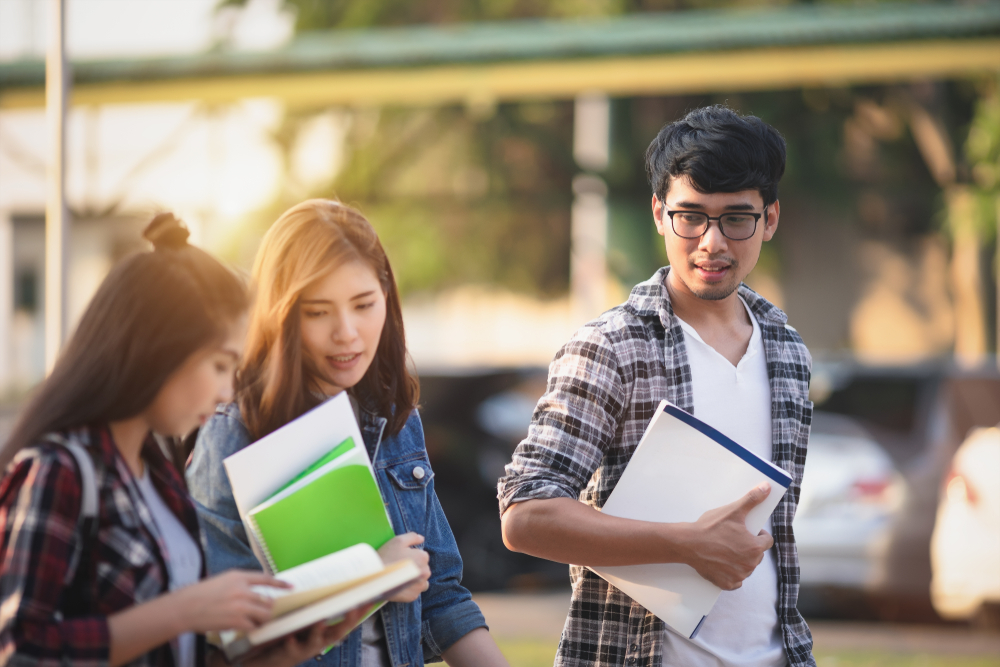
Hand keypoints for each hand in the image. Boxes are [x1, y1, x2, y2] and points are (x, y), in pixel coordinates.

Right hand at [172, 570, 289, 633]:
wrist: (184, 607)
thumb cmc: (200, 595)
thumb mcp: (221, 581)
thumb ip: (239, 584)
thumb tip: (253, 592)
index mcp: (239, 576)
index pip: (266, 579)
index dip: (280, 584)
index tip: (290, 587)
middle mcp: (242, 589)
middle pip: (268, 600)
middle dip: (267, 609)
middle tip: (263, 613)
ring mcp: (241, 605)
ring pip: (264, 614)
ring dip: (261, 619)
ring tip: (254, 621)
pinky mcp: (236, 620)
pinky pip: (253, 626)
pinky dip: (252, 628)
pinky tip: (246, 628)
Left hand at [245, 607, 367, 666]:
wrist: (262, 659)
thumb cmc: (284, 636)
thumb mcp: (300, 619)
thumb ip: (310, 605)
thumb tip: (323, 582)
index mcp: (323, 631)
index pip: (345, 621)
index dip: (358, 612)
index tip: (371, 599)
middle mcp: (317, 642)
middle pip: (336, 632)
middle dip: (346, 621)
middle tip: (353, 608)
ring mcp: (304, 650)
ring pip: (316, 642)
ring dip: (319, 631)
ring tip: (320, 620)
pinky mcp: (287, 655)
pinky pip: (291, 649)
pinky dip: (293, 643)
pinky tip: (291, 637)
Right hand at [377, 532, 430, 602]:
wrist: (374, 576)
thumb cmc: (386, 556)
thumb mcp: (398, 540)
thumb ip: (413, 537)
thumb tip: (422, 539)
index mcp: (423, 558)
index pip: (422, 556)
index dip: (412, 556)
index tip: (401, 558)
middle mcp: (425, 572)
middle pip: (423, 568)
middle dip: (415, 567)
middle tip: (400, 567)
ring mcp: (420, 585)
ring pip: (421, 581)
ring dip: (415, 579)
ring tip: (401, 577)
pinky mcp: (413, 596)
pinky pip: (415, 591)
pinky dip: (409, 589)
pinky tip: (399, 585)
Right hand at [683, 482, 774, 590]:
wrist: (687, 543)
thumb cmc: (710, 528)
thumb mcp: (733, 511)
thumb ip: (752, 499)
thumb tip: (767, 487)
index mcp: (755, 547)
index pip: (767, 541)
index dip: (758, 534)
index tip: (746, 531)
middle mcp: (750, 564)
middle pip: (757, 554)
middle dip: (749, 547)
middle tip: (733, 538)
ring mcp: (738, 576)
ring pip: (746, 566)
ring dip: (740, 560)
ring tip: (725, 549)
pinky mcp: (727, 583)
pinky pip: (736, 580)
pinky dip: (731, 573)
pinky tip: (722, 563)